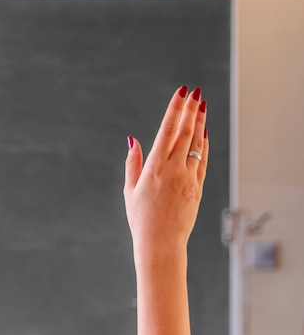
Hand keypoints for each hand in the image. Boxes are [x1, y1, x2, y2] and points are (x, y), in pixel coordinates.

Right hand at [124, 86, 208, 265]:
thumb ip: (133, 162)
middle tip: (195, 92)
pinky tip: (204, 133)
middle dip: (190, 110)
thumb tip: (132, 140)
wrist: (161, 243)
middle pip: (185, 132)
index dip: (175, 109)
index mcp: (154, 168)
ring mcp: (188, 178)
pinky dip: (204, 144)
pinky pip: (202, 160)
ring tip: (202, 106)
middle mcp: (173, 169)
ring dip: (200, 123)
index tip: (181, 93)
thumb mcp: (130, 190)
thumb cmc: (140, 218)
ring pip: (197, 144)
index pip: (167, 130)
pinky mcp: (198, 187)